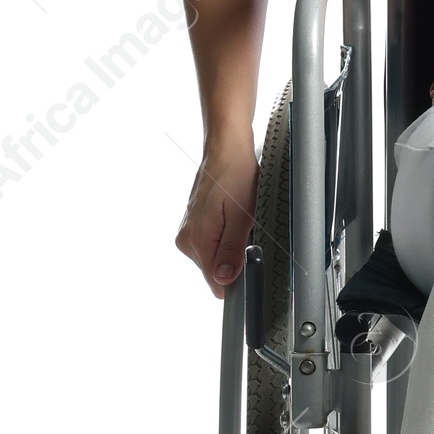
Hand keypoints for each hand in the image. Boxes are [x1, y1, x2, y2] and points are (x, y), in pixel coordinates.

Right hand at [175, 136, 259, 297]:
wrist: (226, 151)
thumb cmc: (236, 176)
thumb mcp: (242, 216)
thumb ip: (232, 251)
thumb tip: (223, 280)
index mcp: (197, 240)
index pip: (216, 282)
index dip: (236, 276)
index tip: (247, 257)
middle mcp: (186, 240)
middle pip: (216, 272)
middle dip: (235, 258)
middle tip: (246, 230)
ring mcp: (188, 233)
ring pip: (215, 258)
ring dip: (231, 246)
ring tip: (238, 220)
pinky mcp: (193, 227)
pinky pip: (213, 245)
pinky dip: (225, 237)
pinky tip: (230, 218)